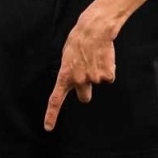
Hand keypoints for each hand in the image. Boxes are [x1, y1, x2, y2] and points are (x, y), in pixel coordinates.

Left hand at [43, 10, 116, 131]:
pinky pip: (109, 77)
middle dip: (87, 90)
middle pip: (85, 97)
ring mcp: (93, 79)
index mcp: (65, 76)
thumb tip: (77, 81)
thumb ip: (70, 72)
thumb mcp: (67, 56)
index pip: (55, 100)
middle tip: (89, 71)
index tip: (48, 128)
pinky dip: (108, 68)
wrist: (95, 29)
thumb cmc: (79, 40)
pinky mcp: (106, 76)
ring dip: (99, 73)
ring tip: (96, 57)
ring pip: (98, 83)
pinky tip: (104, 57)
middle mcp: (78, 81)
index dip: (51, 115)